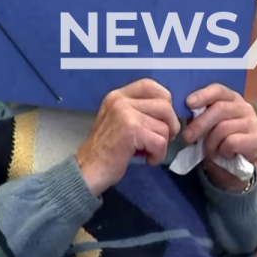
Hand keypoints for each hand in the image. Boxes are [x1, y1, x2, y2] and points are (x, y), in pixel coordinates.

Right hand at [76, 79, 180, 196]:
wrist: (86, 171)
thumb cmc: (106, 151)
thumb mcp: (118, 121)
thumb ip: (138, 110)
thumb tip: (168, 111)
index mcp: (118, 96)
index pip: (149, 85)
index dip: (164, 100)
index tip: (163, 118)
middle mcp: (120, 100)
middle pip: (164, 105)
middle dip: (170, 125)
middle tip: (161, 139)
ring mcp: (125, 114)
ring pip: (164, 126)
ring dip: (162, 143)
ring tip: (148, 151)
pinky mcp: (131, 130)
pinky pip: (160, 141)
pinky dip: (158, 155)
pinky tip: (148, 159)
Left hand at [182, 84, 256, 191]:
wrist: (233, 166)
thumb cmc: (217, 141)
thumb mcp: (206, 126)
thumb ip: (198, 116)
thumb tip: (184, 110)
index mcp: (231, 99)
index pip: (218, 90)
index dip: (203, 95)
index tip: (188, 103)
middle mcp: (245, 107)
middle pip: (220, 109)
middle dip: (200, 124)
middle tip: (187, 137)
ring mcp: (253, 122)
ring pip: (224, 128)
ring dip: (211, 143)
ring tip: (209, 150)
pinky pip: (232, 142)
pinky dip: (223, 151)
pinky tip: (224, 154)